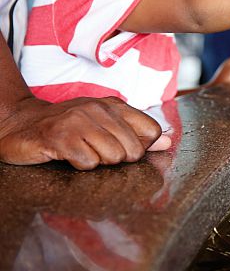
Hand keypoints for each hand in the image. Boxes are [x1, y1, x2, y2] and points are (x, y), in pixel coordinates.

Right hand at [0, 96, 170, 169]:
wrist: (20, 124)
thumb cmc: (67, 127)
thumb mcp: (104, 124)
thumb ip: (137, 132)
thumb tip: (168, 141)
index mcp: (114, 105)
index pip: (152, 130)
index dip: (141, 147)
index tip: (123, 147)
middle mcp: (99, 109)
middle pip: (133, 150)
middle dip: (118, 158)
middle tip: (96, 152)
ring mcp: (79, 121)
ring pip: (113, 157)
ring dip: (98, 162)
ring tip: (82, 152)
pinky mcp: (60, 137)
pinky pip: (88, 163)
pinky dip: (80, 165)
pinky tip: (69, 156)